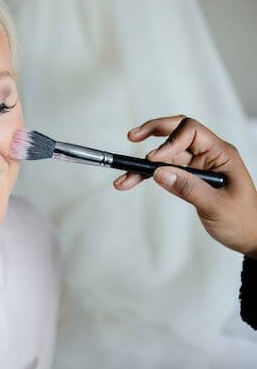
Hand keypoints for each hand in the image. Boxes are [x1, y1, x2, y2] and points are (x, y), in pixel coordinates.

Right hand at [113, 115, 256, 257]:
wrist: (250, 237)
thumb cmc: (243, 221)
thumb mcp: (216, 206)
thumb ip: (188, 188)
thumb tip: (159, 172)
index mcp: (221, 153)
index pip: (191, 132)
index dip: (170, 141)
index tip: (154, 160)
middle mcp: (207, 154)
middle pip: (176, 131)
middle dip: (153, 131)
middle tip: (132, 137)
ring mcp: (196, 165)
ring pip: (164, 154)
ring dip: (142, 163)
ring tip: (123, 176)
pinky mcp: (187, 177)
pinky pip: (163, 170)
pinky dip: (146, 176)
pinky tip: (129, 182)